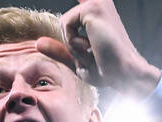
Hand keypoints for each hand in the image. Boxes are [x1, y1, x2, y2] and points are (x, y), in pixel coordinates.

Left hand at [35, 0, 160, 95]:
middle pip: (65, 21)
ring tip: (94, 52)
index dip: (81, 2)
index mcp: (98, 10)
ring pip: (64, 24)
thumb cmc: (108, 69)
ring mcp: (97, 2)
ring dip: (73, 46)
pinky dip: (74, 42)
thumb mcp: (79, 59)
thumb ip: (60, 49)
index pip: (81, 2)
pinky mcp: (92, 8)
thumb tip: (37, 43)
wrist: (125, 74)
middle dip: (71, 44)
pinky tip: (92, 47)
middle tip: (93, 54)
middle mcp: (99, 2)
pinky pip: (66, 26)